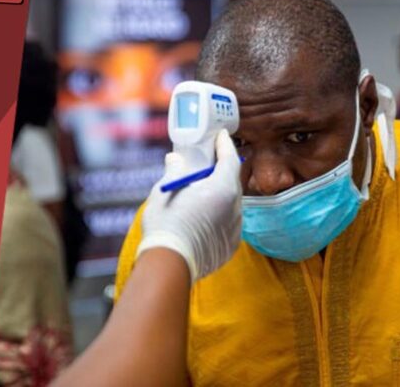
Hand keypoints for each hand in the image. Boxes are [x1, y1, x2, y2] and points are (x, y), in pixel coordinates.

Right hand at [137, 129, 242, 281]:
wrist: (169, 263)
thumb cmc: (166, 224)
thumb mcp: (165, 190)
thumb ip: (175, 171)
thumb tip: (175, 159)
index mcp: (222, 189)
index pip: (230, 160)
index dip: (225, 146)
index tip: (221, 137)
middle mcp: (235, 208)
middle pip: (231, 182)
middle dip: (221, 172)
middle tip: (208, 163)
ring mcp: (235, 229)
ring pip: (231, 205)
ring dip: (219, 197)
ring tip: (202, 193)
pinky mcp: (230, 246)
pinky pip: (228, 225)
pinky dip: (218, 217)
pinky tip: (203, 218)